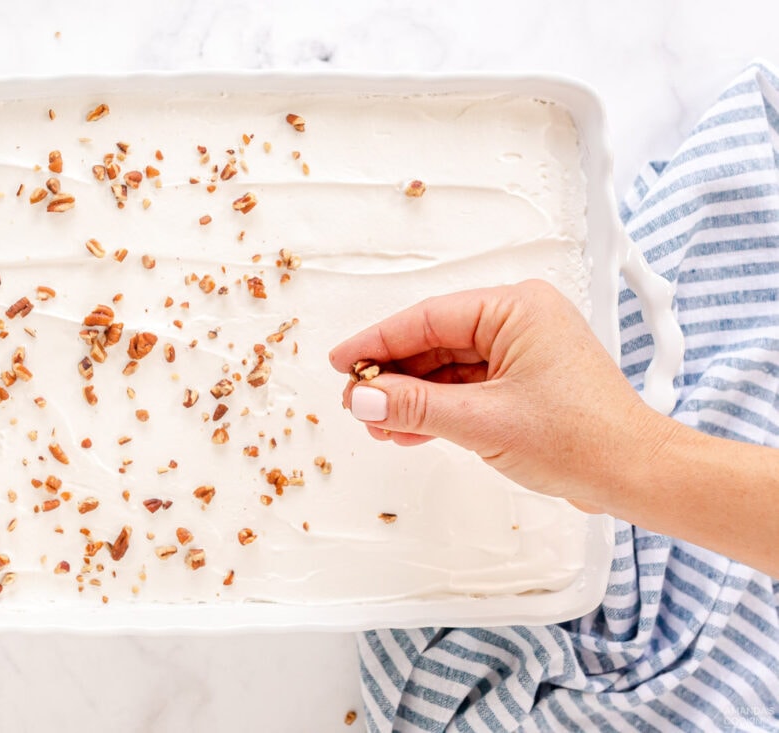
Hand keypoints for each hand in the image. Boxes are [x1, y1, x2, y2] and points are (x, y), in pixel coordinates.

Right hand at [328, 279, 672, 511]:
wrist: (637, 475)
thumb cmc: (583, 439)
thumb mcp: (483, 421)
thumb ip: (416, 405)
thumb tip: (363, 395)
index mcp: (517, 308)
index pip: (428, 318)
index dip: (378, 342)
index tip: (342, 362)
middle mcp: (520, 321)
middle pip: (435, 341)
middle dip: (393, 376)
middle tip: (356, 403)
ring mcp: (523, 352)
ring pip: (447, 367)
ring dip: (412, 397)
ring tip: (377, 423)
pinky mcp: (525, 383)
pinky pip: (467, 387)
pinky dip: (437, 408)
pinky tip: (408, 429)